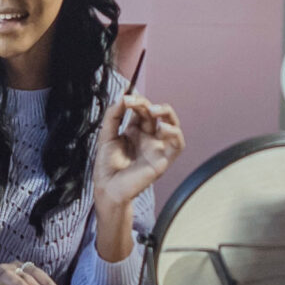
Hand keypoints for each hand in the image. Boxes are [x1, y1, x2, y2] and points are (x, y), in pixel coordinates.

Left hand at [94, 96, 183, 220]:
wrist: (107, 188)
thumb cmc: (107, 167)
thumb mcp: (106, 135)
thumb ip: (113, 115)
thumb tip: (122, 96)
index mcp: (135, 131)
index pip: (141, 110)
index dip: (136, 100)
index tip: (125, 96)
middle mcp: (148, 138)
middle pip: (155, 113)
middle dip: (146, 103)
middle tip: (135, 101)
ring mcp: (156, 147)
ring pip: (172, 124)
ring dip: (166, 112)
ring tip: (154, 110)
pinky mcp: (163, 159)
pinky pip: (178, 144)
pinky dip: (174, 133)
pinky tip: (162, 128)